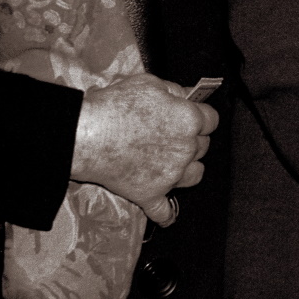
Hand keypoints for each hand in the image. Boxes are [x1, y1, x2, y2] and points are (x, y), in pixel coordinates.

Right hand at [70, 74, 218, 224]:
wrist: (86, 135)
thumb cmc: (115, 106)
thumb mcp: (149, 83)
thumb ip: (174, 91)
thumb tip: (186, 97)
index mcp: (189, 119)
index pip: (212, 119)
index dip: (201, 117)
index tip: (192, 117)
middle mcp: (186, 148)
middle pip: (203, 146)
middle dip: (192, 140)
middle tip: (172, 136)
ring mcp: (170, 174)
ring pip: (195, 175)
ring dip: (188, 170)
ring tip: (173, 165)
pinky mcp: (151, 194)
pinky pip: (166, 212)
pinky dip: (166, 214)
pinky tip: (166, 215)